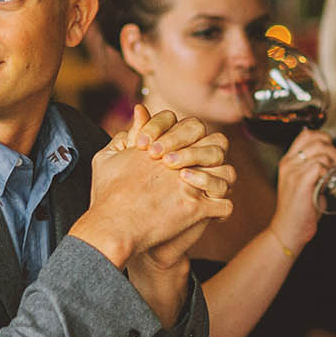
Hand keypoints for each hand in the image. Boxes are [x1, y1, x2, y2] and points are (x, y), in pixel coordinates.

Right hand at [74, 104, 234, 272]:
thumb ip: (128, 133)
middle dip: (209, 153)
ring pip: (228, 173)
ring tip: (207, 189)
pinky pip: (225, 206)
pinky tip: (210, 213)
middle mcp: (184, 161)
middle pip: (217, 144)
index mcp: (166, 146)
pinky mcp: (199, 209)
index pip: (191, 126)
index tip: (167, 156)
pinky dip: (220, 210)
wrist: (114, 226)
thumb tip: (141, 110)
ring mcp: (194, 185)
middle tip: (192, 170)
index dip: (184, 137)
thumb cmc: (107, 194)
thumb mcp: (107, 158)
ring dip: (219, 179)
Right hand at [270, 129, 335, 249]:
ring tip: (330, 176)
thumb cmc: (300, 208)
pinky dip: (327, 173)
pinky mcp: (300, 183)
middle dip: (333, 150)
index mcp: (288, 161)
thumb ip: (313, 168)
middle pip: (317, 140)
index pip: (306, 134)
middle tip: (335, 166)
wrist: (289, 229)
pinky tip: (325, 183)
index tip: (330, 152)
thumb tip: (334, 158)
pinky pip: (319, 166)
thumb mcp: (303, 182)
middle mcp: (289, 163)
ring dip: (332, 163)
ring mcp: (293, 172)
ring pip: (321, 153)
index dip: (323, 138)